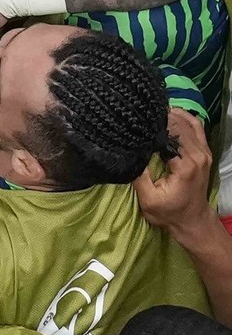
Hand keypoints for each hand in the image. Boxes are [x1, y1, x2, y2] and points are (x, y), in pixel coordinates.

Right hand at [134, 109, 214, 237]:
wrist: (192, 221)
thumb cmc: (169, 213)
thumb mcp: (148, 199)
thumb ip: (139, 175)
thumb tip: (129, 152)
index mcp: (185, 164)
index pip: (170, 133)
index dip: (153, 125)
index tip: (136, 121)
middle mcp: (198, 155)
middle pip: (180, 125)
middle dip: (160, 118)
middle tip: (140, 114)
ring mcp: (204, 153)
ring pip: (190, 123)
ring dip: (172, 116)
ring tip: (152, 113)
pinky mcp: (204, 153)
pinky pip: (196, 128)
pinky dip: (184, 119)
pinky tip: (169, 116)